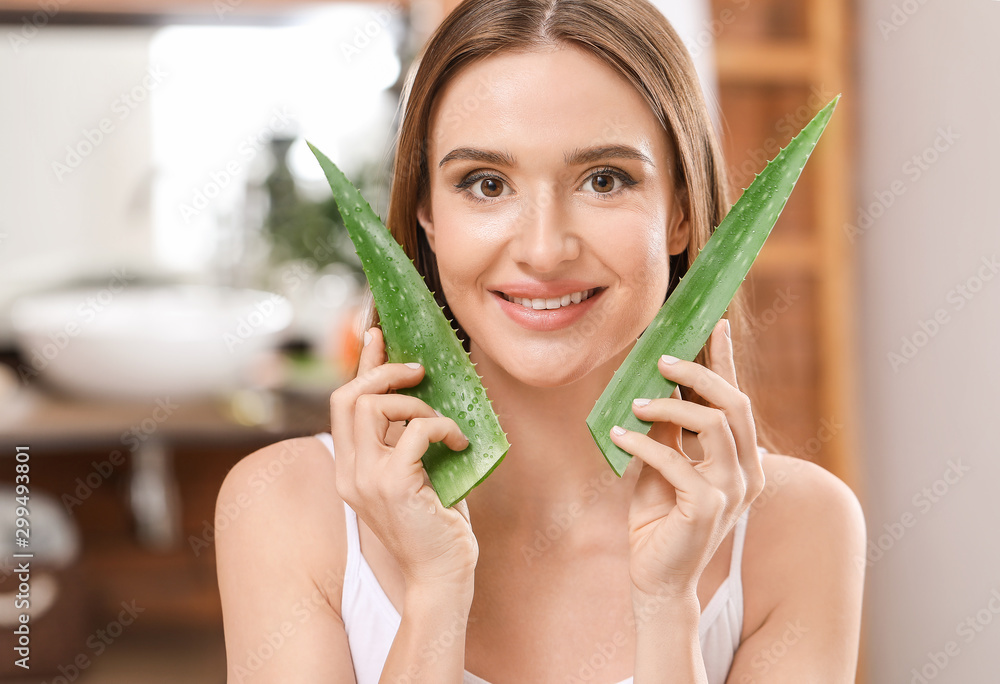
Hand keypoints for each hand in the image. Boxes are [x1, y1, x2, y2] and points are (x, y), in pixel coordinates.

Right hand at [330, 326, 477, 591]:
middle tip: (418, 370)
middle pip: (348, 396)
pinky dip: (442, 427)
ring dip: (413, 402)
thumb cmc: (436, 527)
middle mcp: (350, 471)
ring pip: (371, 405)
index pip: (344, 403)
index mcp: (350, 468)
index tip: (378, 335)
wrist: (440, 577)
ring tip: (441, 423)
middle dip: (383, 370)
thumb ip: (407, 442)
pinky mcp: (393, 485)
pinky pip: (414, 430)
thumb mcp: (416, 475)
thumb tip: (422, 396)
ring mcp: (366, 478)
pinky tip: (459, 444)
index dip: (361, 365)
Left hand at [611, 319, 765, 599]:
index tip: (712, 323)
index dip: (725, 360)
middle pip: (735, 404)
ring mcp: (732, 491)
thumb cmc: (658, 517)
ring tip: (635, 404)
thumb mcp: (663, 461)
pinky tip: (619, 438)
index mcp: (742, 458)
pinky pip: (676, 461)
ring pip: (715, 424)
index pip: (736, 399)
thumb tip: (660, 379)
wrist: (655, 577)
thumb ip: (669, 426)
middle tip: (661, 359)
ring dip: (671, 407)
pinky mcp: (707, 508)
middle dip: (699, 373)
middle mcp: (748, 472)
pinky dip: (644, 444)